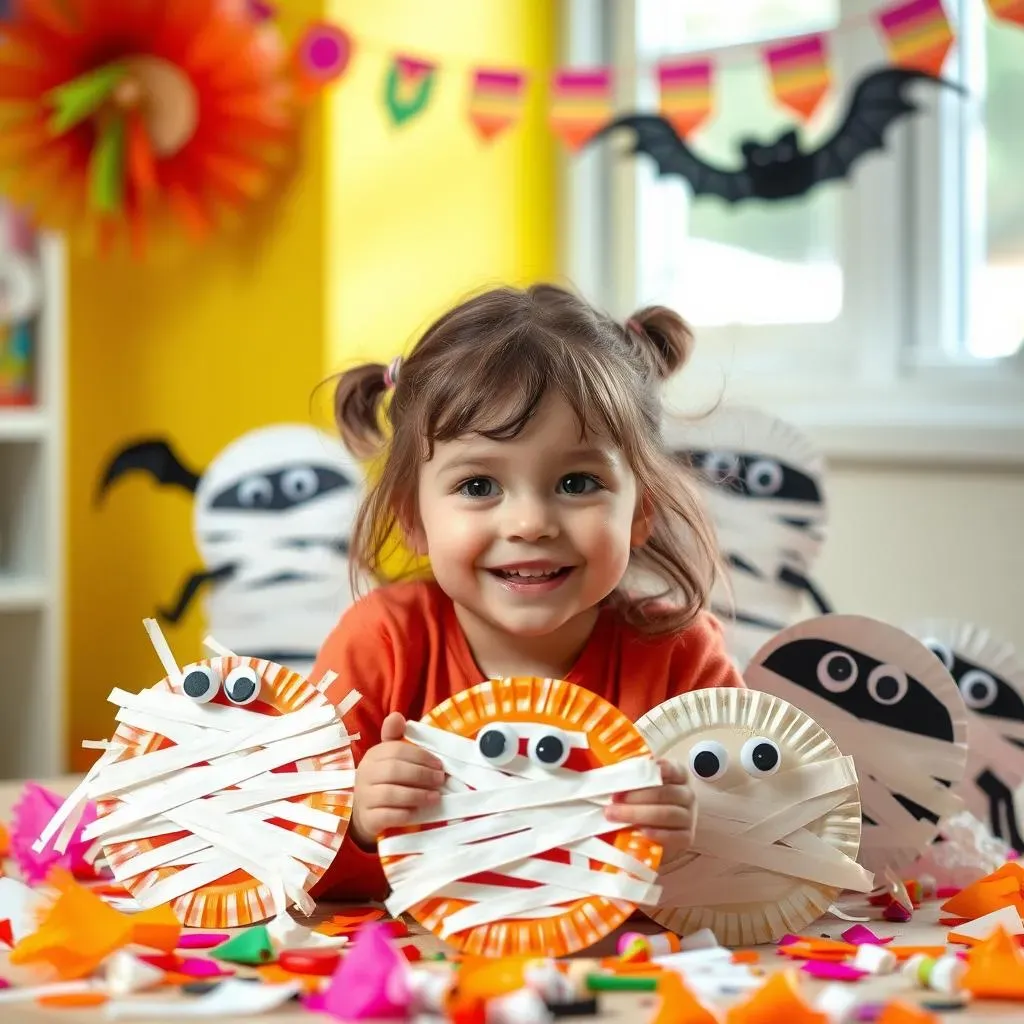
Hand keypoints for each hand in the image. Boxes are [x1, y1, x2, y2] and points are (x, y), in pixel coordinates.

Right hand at [351, 712, 445, 849]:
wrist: (366, 814)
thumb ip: (396, 738)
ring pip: (391, 794)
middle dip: (422, 775)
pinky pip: (387, 816)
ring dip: (417, 795)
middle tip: (440, 780)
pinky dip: (405, 814)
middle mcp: (365, 774)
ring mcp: (364, 797)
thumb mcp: (390, 759)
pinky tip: (417, 812)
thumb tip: (396, 716)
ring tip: (435, 796)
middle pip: (394, 771)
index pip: (397, 750)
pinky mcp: (367, 818)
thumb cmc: (385, 781)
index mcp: (373, 755)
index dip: (421, 757)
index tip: (439, 765)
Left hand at [603, 759, 695, 862]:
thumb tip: (607, 774)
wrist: (661, 829)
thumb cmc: (646, 801)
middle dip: (636, 796)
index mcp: (678, 776)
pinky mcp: (687, 837)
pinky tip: (641, 832)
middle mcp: (687, 795)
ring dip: (639, 814)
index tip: (643, 769)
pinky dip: (658, 834)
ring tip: (615, 815)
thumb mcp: (642, 785)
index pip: (673, 769)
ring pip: (667, 814)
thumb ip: (631, 778)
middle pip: (664, 793)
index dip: (658, 768)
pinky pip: (675, 836)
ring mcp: (689, 817)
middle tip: (613, 799)